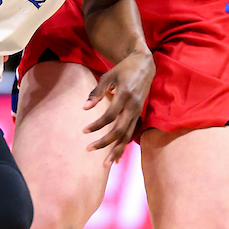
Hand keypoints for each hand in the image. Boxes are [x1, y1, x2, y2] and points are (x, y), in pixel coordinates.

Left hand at [83, 51, 154, 165]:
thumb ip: (96, 92)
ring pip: (128, 136)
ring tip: (105, 164)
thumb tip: (85, 107)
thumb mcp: (108, 76)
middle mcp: (133, 106)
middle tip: (89, 149)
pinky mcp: (139, 114)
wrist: (145, 64)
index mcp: (125, 95)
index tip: (84, 131)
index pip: (110, 115)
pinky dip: (124, 146)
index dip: (97, 125)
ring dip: (116, 150)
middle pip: (120, 130)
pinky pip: (131, 133)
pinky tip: (116, 157)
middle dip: (105, 142)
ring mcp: (138, 112)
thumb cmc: (123, 69)